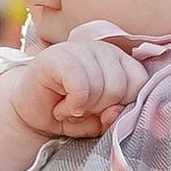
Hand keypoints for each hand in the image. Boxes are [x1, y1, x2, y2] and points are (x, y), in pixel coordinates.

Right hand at [1, 30, 141, 142]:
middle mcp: (102, 49)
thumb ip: (115, 118)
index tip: (103, 111)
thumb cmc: (70, 112)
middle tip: (82, 109)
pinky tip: (62, 108)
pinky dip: (73, 105)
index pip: (140, 81)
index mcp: (119, 60)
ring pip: (102, 86)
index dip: (123, 104)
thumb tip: (117, 112)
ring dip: (84, 108)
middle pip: (120, 86)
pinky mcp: (57, 56)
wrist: (31, 113)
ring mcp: (80, 48)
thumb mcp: (99, 121)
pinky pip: (80, 84)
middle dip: (100, 108)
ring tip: (70, 107)